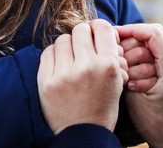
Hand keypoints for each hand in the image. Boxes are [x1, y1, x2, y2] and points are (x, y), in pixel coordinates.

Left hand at [37, 19, 128, 133]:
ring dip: (68, 45)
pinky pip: (48, 52)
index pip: (102, 27)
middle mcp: (86, 67)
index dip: (99, 28)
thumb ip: (111, 54)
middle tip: (83, 46)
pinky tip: (60, 65)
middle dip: (83, 35)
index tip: (96, 34)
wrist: (83, 134)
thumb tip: (101, 29)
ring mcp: (64, 74)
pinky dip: (54, 55)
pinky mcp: (46, 81)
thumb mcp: (117, 80)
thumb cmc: (102, 106)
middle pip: (81, 29)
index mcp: (107, 65)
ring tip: (71, 58)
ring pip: (63, 39)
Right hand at [116, 23, 162, 147]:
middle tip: (117, 59)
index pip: (152, 32)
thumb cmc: (153, 121)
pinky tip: (132, 78)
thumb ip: (127, 68)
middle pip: (152, 36)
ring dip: (135, 56)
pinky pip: (155, 57)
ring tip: (126, 74)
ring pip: (152, 46)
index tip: (113, 35)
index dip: (131, 30)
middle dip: (131, 45)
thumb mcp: (134, 95)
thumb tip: (115, 48)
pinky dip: (141, 63)